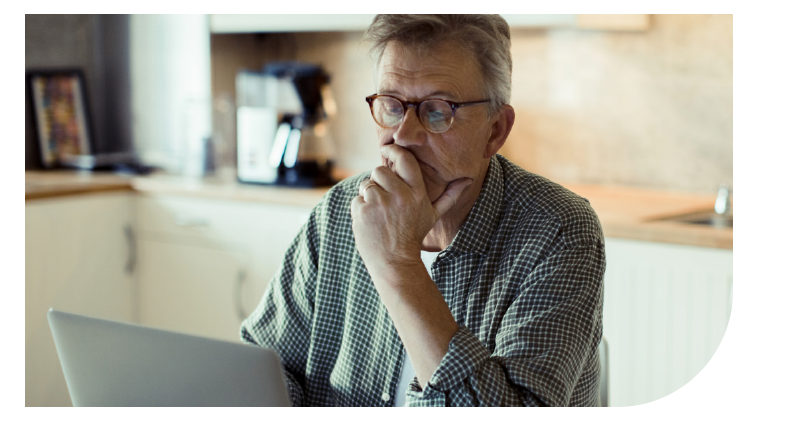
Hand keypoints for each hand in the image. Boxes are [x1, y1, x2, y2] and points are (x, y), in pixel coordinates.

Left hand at [350, 145, 471, 273]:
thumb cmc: (414, 235)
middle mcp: (399, 196)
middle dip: (379, 181)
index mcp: (417, 193)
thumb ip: (450, 195)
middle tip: (385, 197)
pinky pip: (356, 199)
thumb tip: (468, 179)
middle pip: (380, 170)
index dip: (393, 151)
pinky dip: (360, 208)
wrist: (395, 262)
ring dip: (369, 195)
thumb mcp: (434, 215)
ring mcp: (379, 203)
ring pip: (366, 183)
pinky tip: (371, 220)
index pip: (404, 160)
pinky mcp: (362, 212)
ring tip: (379, 211)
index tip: (387, 150)